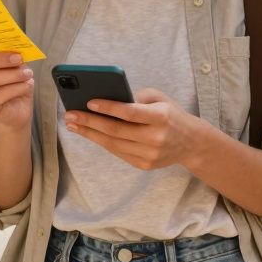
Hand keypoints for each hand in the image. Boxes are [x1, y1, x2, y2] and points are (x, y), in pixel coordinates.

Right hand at [0, 35, 33, 129]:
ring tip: (28, 73)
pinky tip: (27, 84)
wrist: (18, 106)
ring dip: (14, 74)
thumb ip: (7, 50)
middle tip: (18, 57)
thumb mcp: (11, 60)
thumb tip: (13, 42)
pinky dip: (18, 87)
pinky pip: (1, 93)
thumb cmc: (12, 78)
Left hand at [63, 88, 214, 170]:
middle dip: (90, 122)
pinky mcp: (144, 165)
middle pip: (117, 131)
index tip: (89, 102)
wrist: (192, 143)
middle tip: (70, 115)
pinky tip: (88, 133)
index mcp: (161, 117)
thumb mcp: (160, 98)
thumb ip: (136, 96)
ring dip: (90, 134)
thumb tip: (106, 98)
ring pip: (113, 144)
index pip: (131, 113)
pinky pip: (117, 152)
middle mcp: (156, 138)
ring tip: (72, 124)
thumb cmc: (171, 114)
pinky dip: (101, 142)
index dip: (109, 108)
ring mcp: (150, 154)